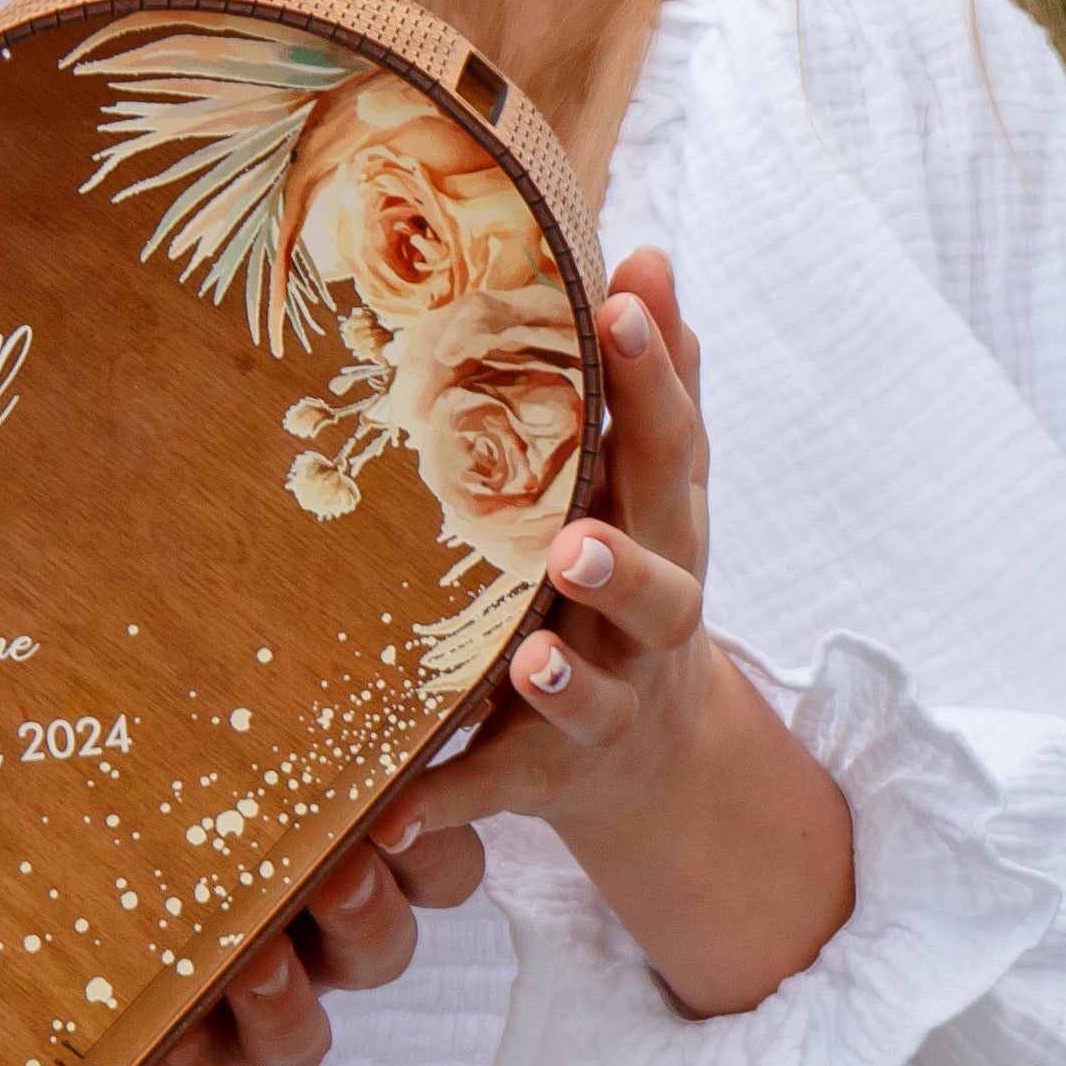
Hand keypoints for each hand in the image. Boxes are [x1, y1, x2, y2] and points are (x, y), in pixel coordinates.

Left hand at [380, 247, 852, 1015]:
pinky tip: (391, 814)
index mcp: (665, 532)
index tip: (628, 299)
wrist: (658, 766)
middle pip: (660, 588)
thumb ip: (655, 384)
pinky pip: (493, 791)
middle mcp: (647, 623)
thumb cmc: (632, 581)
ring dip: (559, 679)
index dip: (659, 374)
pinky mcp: (547, 777)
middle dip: (624, 562)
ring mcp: (602, 706)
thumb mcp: (653, 491)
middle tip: (579, 537)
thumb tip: (654, 251)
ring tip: (531, 660)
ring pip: (587, 697)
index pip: (673, 447)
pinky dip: (446, 799)